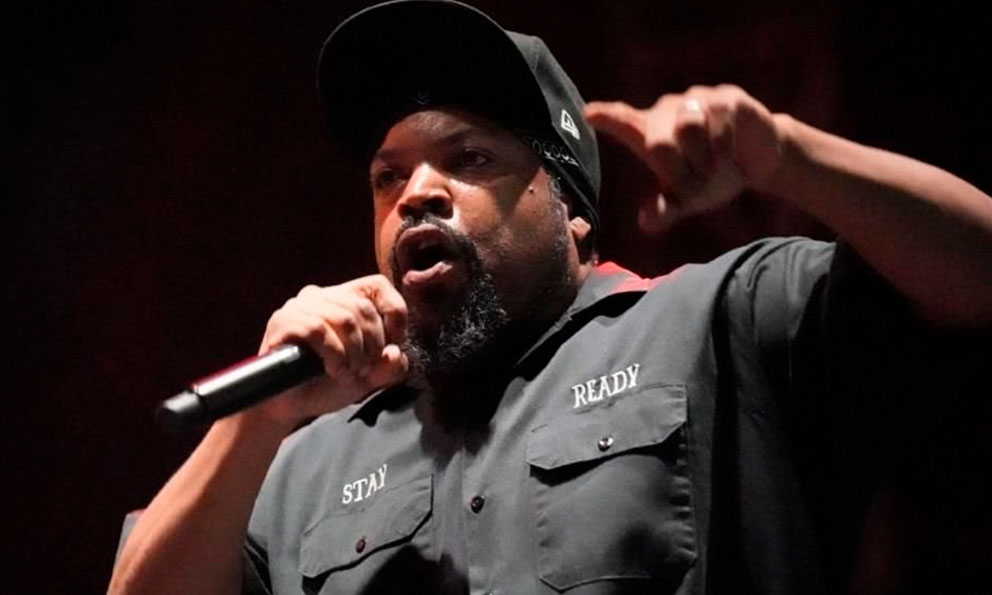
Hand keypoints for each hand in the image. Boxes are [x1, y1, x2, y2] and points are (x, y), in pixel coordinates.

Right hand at [246, 275, 409, 428]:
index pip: (377, 285)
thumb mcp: (370, 376)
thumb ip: (390, 366)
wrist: (291, 406)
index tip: (395, 343)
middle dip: (372, 345)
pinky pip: (318, 329)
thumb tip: (394, 353)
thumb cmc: (329, 384)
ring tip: (347, 372)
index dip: (394, 312)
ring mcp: (299, 306)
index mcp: (344, 298)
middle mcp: (321, 295)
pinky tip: (333, 370)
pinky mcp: (283, 321)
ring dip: (353, 353)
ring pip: (344, 318)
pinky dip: (333, 354)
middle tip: (364, 369)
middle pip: (363, 308)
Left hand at [585, 84, 783, 231]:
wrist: (759, 160)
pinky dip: (724, 147)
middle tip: (693, 190)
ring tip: (712, 170)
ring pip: (690, 127)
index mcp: (649, 132)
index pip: (623, 121)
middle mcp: (667, 111)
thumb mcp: (687, 199)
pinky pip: (720, 122)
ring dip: (702, 160)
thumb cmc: (712, 177)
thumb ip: (666, 209)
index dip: (608, 117)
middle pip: (658, 141)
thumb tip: (646, 222)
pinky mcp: (726, 98)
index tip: (590, 113)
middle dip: (677, 174)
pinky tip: (730, 153)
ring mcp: (697, 100)